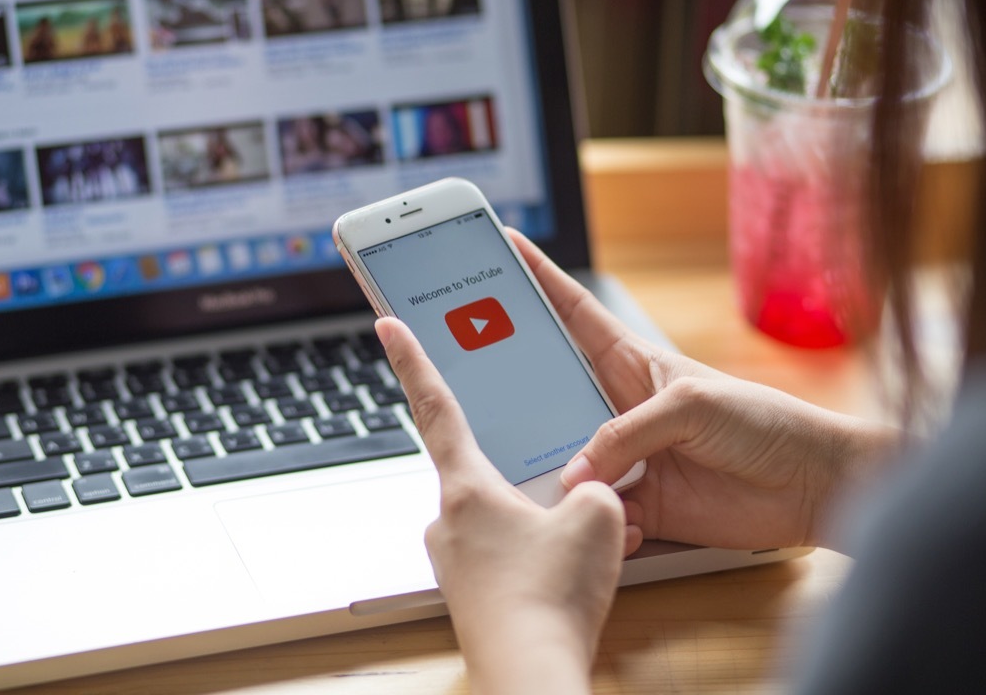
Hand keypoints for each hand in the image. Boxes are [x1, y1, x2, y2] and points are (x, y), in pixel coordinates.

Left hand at [376, 316, 636, 694]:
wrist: (530, 674)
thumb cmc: (551, 594)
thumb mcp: (598, 521)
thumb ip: (596, 490)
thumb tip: (591, 496)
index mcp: (466, 487)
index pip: (435, 405)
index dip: (413, 359)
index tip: (387, 325)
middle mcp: (447, 519)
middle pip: (485, 473)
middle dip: (528, 478)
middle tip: (563, 500)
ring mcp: (454, 561)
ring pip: (502, 520)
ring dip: (541, 525)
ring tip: (584, 550)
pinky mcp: (469, 594)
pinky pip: (505, 558)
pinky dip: (537, 559)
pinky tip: (569, 579)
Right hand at [510, 230, 902, 550]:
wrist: (810, 485)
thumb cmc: (763, 422)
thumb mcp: (689, 405)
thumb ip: (623, 434)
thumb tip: (574, 475)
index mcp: (631, 361)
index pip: (572, 312)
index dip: (537, 279)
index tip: (501, 247)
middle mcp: (619, 407)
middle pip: (550, 392)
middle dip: (514, 389)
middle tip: (472, 382)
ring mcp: (626, 456)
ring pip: (564, 459)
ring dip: (548, 470)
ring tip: (531, 476)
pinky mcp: (638, 504)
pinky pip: (596, 511)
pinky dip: (592, 518)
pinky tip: (601, 521)